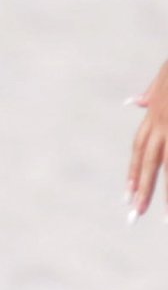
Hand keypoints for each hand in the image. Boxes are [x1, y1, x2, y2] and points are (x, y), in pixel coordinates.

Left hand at [128, 61, 167, 218]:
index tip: (126, 195)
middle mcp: (162, 119)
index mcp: (155, 111)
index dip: (132, 172)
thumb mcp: (164, 74)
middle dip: (141, 188)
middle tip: (133, 215)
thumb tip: (136, 103)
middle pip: (148, 160)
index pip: (139, 148)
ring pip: (167, 162)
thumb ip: (152, 90)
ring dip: (163, 188)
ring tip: (158, 213)